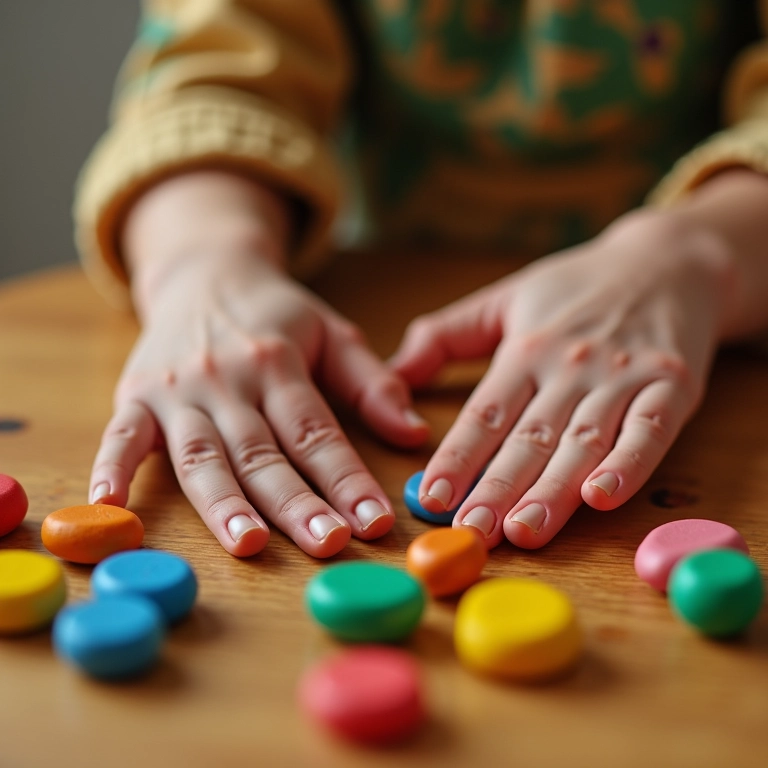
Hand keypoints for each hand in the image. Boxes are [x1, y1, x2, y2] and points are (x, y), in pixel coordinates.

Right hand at [88, 174, 427, 557]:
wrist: (205, 271)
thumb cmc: (277, 315)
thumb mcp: (333, 333)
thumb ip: (373, 383)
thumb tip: (415, 433)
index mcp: (278, 363)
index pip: (316, 433)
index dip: (347, 479)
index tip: (376, 523)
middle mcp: (227, 379)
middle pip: (263, 452)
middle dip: (296, 502)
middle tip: (328, 543)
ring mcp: (178, 390)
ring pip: (203, 455)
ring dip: (223, 503)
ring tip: (248, 544)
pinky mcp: (136, 396)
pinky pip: (121, 436)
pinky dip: (111, 469)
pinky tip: (109, 507)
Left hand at [391, 208, 732, 548]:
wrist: (669, 260)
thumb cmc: (575, 287)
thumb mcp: (502, 298)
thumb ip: (444, 334)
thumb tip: (394, 370)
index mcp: (525, 349)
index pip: (484, 413)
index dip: (457, 457)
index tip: (431, 497)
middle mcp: (569, 367)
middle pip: (528, 438)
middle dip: (497, 490)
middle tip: (470, 534)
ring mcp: (622, 377)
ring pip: (581, 442)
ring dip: (552, 491)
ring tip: (523, 532)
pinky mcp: (672, 386)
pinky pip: (649, 431)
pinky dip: (629, 465)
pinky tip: (602, 498)